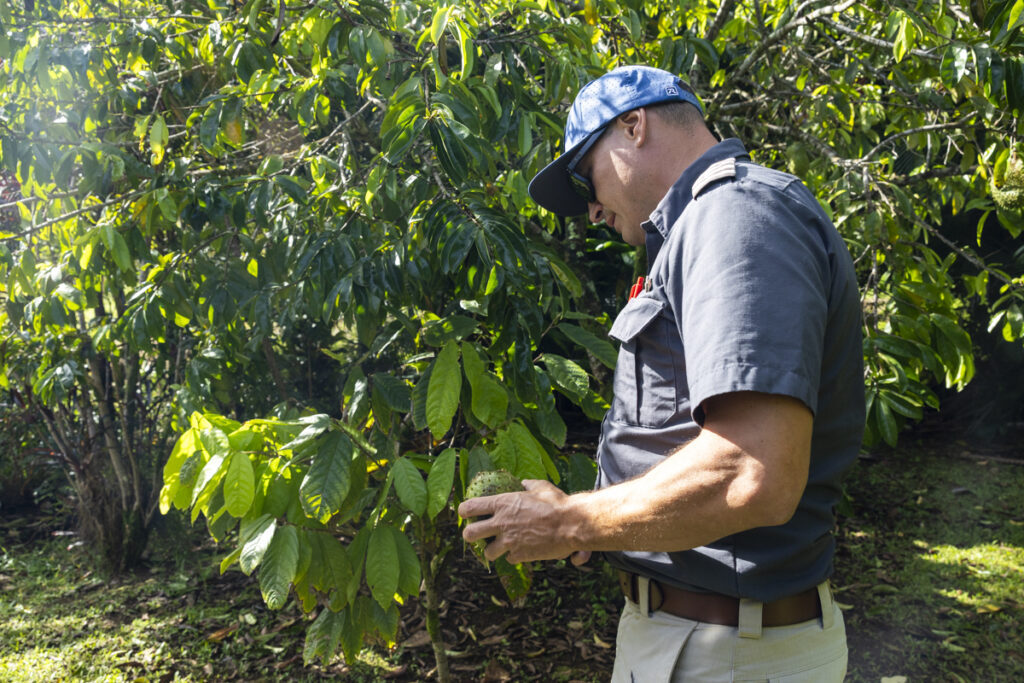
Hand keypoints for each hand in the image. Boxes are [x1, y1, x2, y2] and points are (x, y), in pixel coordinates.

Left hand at [458, 479, 585, 564]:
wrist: (571, 524)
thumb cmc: (557, 503)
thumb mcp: (540, 487)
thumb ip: (528, 485)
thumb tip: (523, 483)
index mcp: (502, 503)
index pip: (470, 507)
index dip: (464, 511)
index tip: (465, 513)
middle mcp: (501, 523)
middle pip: (469, 534)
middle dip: (470, 535)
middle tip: (476, 535)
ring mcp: (509, 541)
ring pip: (487, 552)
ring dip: (493, 550)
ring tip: (500, 547)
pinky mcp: (519, 555)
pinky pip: (508, 559)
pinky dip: (513, 556)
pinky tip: (520, 550)